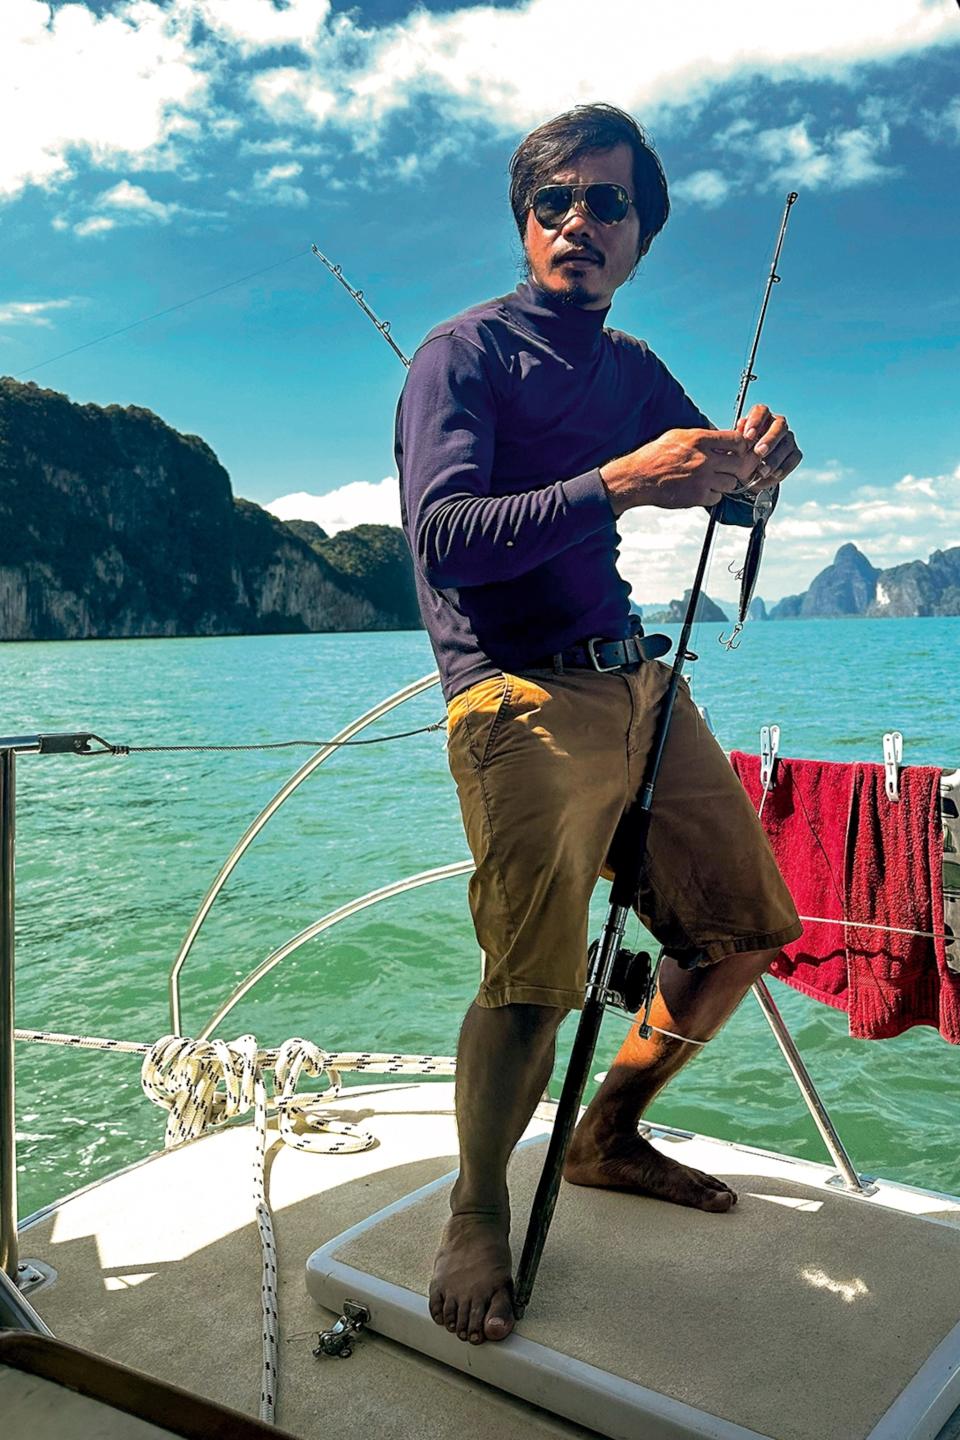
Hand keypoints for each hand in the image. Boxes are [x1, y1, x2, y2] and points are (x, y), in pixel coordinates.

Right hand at [599, 427, 756, 516]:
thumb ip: (702, 437)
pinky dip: (713, 495)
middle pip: (740, 463)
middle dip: (739, 466)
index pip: (736, 440)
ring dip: (726, 482)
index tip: (740, 450)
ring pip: (731, 483)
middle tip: (734, 468)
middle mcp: (703, 459)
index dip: (742, 446)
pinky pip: (717, 498)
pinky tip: (703, 490)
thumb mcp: (678, 436)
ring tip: (714, 480)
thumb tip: (720, 437)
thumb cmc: (655, 456)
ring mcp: (701, 479)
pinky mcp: (696, 496)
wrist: (638, 477)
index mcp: (699, 440)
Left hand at [734, 404, 802, 494]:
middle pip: (779, 425)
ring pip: (787, 443)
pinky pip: (794, 457)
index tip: (748, 436)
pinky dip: (784, 467)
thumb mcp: (734, 448)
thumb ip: (737, 438)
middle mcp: (776, 425)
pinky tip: (774, 474)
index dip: (756, 421)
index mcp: (760, 418)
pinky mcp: (794, 453)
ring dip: (775, 458)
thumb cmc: (739, 455)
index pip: (761, 411)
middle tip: (759, 452)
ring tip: (762, 471)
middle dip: (769, 439)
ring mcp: (788, 438)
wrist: (747, 474)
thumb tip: (740, 427)